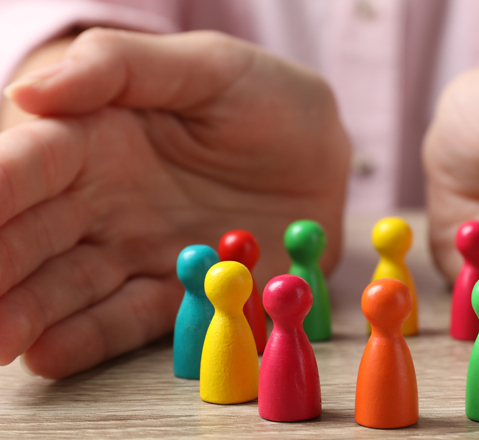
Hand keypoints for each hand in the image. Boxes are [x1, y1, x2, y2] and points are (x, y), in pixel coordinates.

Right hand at [0, 29, 349, 377]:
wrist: (322, 155)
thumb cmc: (264, 98)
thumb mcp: (206, 66)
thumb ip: (122, 68)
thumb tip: (32, 91)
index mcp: (94, 137)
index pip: (27, 163)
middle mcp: (101, 200)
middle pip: (30, 233)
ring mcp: (136, 250)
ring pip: (67, 285)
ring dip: (26, 313)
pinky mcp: (177, 292)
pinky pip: (128, 318)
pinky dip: (89, 338)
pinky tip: (47, 354)